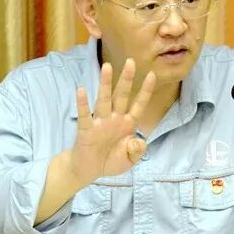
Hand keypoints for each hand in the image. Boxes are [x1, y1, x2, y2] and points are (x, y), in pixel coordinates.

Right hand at [71, 59, 155, 183]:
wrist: (88, 171)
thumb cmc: (110, 161)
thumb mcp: (129, 159)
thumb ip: (137, 151)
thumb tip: (139, 141)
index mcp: (128, 125)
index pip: (139, 105)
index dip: (145, 91)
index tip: (152, 74)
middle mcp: (114, 119)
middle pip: (121, 96)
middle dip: (126, 79)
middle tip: (131, 61)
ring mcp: (100, 123)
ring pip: (104, 100)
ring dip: (105, 84)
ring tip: (107, 67)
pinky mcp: (86, 130)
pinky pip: (85, 115)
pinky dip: (83, 103)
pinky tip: (82, 90)